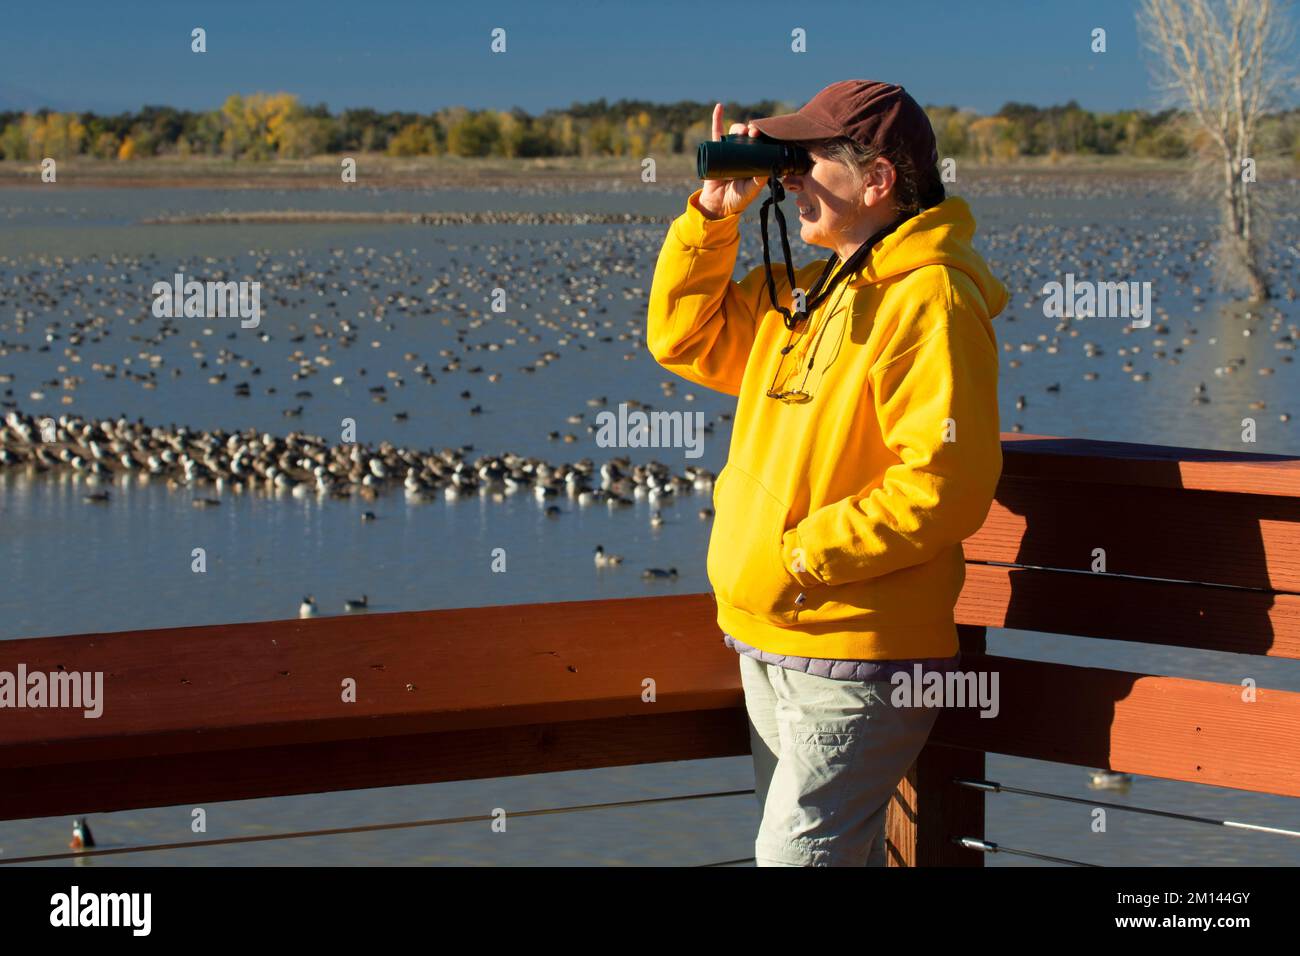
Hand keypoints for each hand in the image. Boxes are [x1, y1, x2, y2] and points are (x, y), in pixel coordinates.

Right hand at [697, 103, 768, 219]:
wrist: (718, 205)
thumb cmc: (738, 198)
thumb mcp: (752, 190)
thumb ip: (759, 181)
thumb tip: (770, 168)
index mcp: (754, 159)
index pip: (761, 143)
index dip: (764, 137)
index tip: (764, 136)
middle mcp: (743, 152)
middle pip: (749, 136)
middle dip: (752, 131)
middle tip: (754, 134)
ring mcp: (729, 150)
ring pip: (735, 133)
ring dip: (739, 128)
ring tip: (742, 131)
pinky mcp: (716, 150)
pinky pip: (716, 132)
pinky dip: (717, 118)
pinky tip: (719, 107)